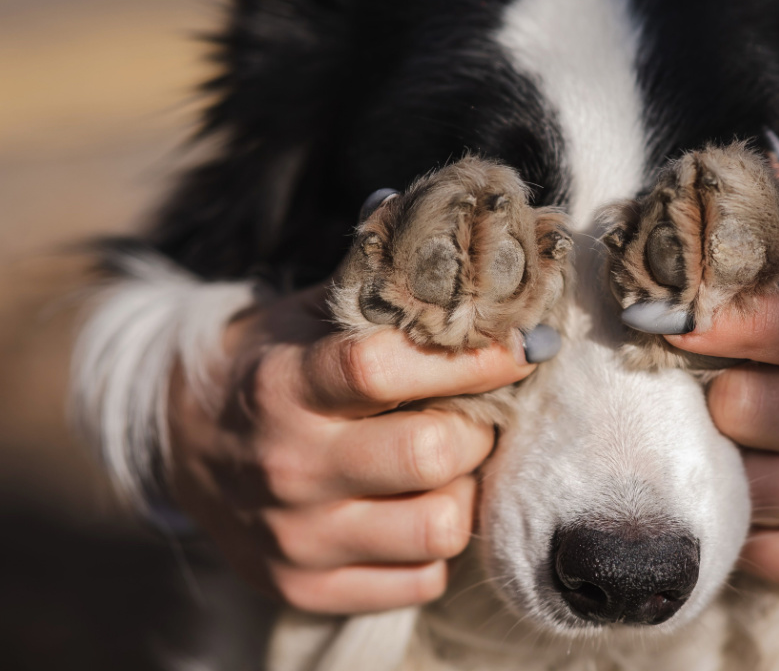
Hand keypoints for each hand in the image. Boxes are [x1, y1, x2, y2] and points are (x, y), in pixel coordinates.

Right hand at [167, 285, 545, 614]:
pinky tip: (415, 509)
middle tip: (474, 416)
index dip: (470, 358)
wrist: (181, 440)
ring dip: (463, 492)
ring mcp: (296, 538)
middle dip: (476, 429)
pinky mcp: (306, 588)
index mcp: (286, 386)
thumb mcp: (310, 316)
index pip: (385, 369)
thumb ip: (388, 295)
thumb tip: (481, 266)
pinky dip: (435, 547)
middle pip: (431, 455)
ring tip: (446, 469)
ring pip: (438, 528)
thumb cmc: (272, 365)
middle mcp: (288, 467)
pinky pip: (421, 580)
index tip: (522, 347)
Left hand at [667, 170, 778, 670]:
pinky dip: (746, 532)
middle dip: (722, 401)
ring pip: (740, 483)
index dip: (742, 314)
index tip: (676, 311)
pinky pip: (753, 552)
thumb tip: (766, 173)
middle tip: (731, 397)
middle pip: (746, 406)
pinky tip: (773, 511)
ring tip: (758, 458)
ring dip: (730, 470)